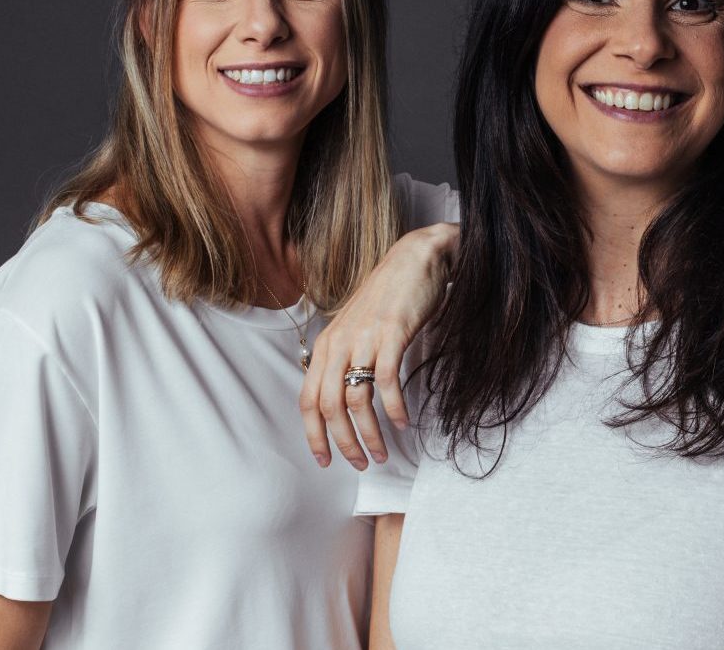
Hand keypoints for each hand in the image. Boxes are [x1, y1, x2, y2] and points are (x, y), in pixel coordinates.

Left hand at [300, 222, 457, 469]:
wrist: (415, 259)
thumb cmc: (389, 296)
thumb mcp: (356, 329)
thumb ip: (346, 359)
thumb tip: (345, 398)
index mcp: (326, 345)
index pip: (308, 400)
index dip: (313, 436)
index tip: (326, 461)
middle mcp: (338, 344)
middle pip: (329, 407)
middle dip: (342, 443)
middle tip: (359, 464)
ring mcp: (363, 338)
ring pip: (355, 400)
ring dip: (369, 434)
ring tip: (382, 452)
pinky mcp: (391, 334)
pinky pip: (386, 381)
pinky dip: (393, 408)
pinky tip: (403, 422)